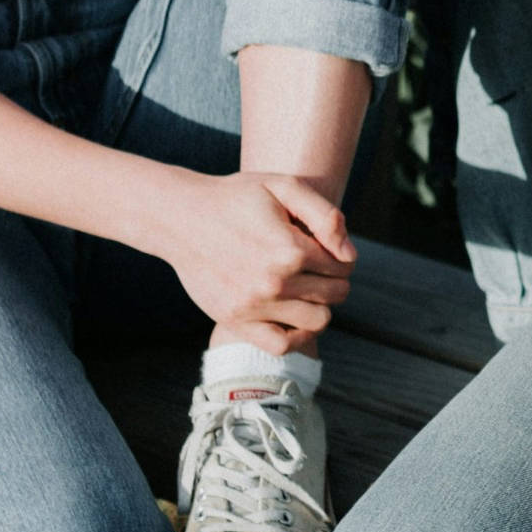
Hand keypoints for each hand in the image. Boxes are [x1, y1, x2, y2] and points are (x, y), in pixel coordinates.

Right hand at [152, 171, 355, 352]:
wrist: (181, 217)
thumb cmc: (236, 197)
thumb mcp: (283, 186)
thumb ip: (325, 216)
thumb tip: (349, 255)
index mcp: (291, 249)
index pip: (343, 265)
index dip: (342, 255)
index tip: (328, 248)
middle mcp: (275, 282)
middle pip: (335, 293)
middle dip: (336, 279)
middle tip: (320, 268)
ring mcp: (255, 306)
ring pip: (318, 321)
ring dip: (322, 305)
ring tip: (309, 290)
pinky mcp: (236, 321)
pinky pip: (281, 345)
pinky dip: (298, 336)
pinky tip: (296, 318)